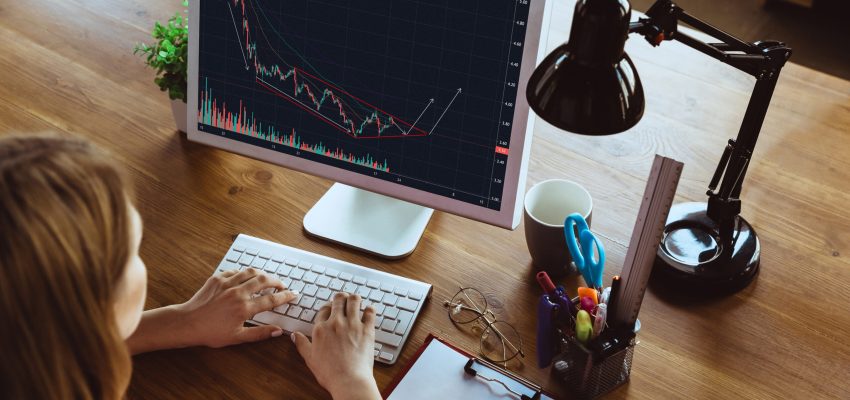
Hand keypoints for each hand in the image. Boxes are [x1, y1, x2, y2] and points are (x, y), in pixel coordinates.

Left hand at [176, 268, 298, 347]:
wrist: (187, 323)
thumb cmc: (211, 333)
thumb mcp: (237, 337)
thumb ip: (260, 334)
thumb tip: (278, 331)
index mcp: (244, 308)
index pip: (271, 299)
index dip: (285, 296)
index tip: (293, 294)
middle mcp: (238, 293)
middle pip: (264, 280)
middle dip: (277, 281)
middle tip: (282, 285)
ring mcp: (227, 283)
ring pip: (251, 272)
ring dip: (262, 274)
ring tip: (267, 279)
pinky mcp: (217, 279)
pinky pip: (235, 271)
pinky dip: (244, 273)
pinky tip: (246, 278)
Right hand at [292, 293, 380, 399]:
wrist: (349, 380)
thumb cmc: (330, 372)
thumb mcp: (310, 359)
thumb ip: (302, 344)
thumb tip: (294, 335)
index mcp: (321, 329)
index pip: (324, 309)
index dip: (327, 306)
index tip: (330, 308)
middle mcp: (336, 323)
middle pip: (338, 299)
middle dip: (341, 297)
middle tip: (343, 299)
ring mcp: (353, 325)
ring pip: (354, 300)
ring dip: (354, 298)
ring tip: (355, 300)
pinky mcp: (367, 329)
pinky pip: (370, 312)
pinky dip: (370, 309)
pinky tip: (368, 310)